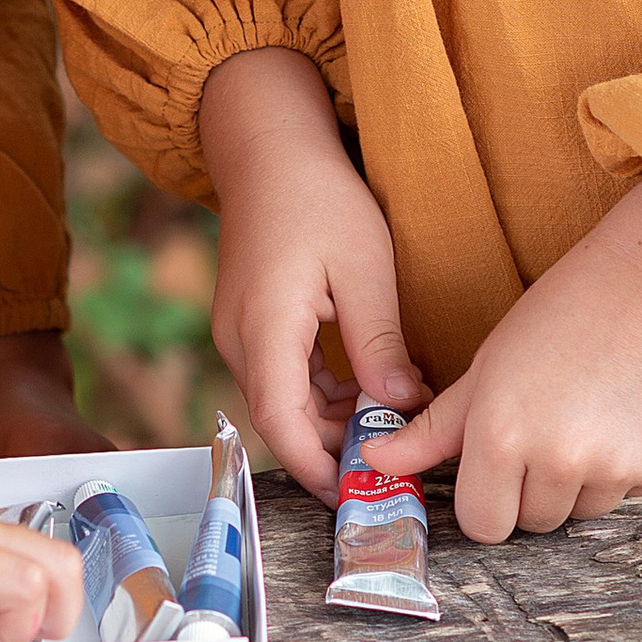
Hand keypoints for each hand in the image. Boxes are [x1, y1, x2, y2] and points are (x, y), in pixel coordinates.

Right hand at [198, 50, 420, 497]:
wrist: (268, 146)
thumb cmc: (318, 195)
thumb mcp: (365, 267)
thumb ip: (379, 344)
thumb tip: (402, 407)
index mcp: (265, 327)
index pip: (282, 423)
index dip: (317, 468)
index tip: (359, 495)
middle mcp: (240, 338)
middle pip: (282, 420)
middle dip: (335, 451)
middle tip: (396, 469)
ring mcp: (239, 331)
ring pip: (284, 401)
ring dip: (332, 421)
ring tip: (393, 427)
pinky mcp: (250, 323)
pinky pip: (284, 377)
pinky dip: (322, 395)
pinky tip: (368, 389)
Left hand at [370, 172, 641, 543]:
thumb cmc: (558, 318)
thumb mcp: (485, 369)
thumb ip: (432, 429)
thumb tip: (373, 461)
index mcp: (502, 438)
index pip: (483, 524)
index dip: (486, 501)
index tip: (496, 471)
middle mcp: (559, 462)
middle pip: (533, 522)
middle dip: (532, 490)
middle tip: (545, 430)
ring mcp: (616, 468)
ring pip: (581, 511)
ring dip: (579, 481)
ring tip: (587, 415)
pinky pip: (628, 493)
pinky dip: (623, 467)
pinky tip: (623, 414)